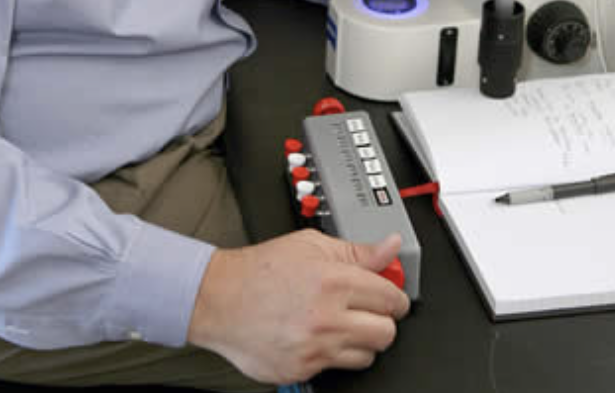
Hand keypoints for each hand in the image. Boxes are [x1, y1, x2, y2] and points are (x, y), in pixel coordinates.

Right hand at [187, 229, 409, 384]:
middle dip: (382, 320)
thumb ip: (356, 250)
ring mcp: (316, 348)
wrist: (219, 299)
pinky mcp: (303, 369)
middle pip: (386, 332)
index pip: (390, 298)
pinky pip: (337, 368)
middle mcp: (328, 318)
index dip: (395, 296)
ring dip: (361, 340)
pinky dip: (333, 354)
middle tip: (369, 310)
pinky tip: (318, 336)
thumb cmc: (260, 270)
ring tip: (342, 323)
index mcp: (333, 281)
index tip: (391, 296)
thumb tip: (390, 247)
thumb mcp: (310, 245)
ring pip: (367, 355)